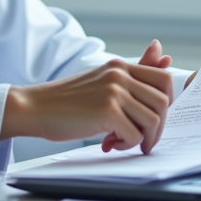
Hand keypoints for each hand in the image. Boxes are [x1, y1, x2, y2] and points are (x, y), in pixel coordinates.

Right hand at [0, 40, 173, 153]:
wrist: (34, 108)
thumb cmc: (67, 100)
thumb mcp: (102, 82)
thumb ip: (134, 71)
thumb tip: (164, 54)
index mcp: (120, 66)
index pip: (164, 79)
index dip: (166, 103)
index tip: (153, 119)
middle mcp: (119, 74)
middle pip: (163, 101)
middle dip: (158, 127)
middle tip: (142, 139)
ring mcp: (114, 91)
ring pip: (153, 120)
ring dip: (143, 139)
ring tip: (122, 142)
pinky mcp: (107, 111)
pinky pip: (135, 135)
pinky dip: (125, 146)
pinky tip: (108, 144)